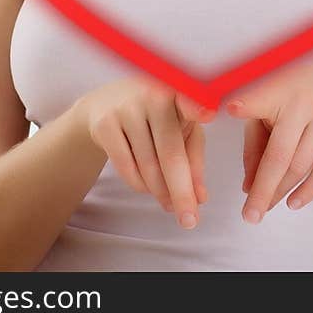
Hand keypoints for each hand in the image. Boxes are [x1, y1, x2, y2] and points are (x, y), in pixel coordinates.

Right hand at [75, 76, 216, 228]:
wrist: (104, 104)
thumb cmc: (155, 117)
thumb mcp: (182, 128)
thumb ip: (194, 159)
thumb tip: (200, 197)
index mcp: (180, 91)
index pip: (189, 100)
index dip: (197, 107)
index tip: (208, 113)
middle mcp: (153, 94)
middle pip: (170, 153)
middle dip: (181, 193)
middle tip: (190, 221)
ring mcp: (126, 107)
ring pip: (148, 166)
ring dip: (160, 192)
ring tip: (168, 202)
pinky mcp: (105, 123)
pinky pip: (126, 167)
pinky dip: (139, 185)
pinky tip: (146, 187)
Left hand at [225, 64, 312, 222]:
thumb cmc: (294, 98)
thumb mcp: (269, 108)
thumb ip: (254, 142)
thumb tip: (248, 186)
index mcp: (279, 89)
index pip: (261, 99)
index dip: (248, 104)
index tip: (232, 108)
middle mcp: (306, 101)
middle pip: (280, 153)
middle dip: (263, 189)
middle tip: (249, 215)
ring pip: (301, 166)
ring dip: (281, 192)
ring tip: (265, 206)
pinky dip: (309, 191)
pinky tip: (293, 202)